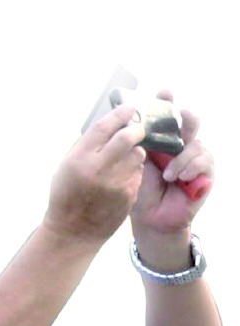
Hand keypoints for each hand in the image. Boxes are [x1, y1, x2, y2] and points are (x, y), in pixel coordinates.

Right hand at [44, 104, 145, 243]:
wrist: (73, 233)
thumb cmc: (66, 198)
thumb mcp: (66, 168)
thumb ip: (85, 147)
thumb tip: (109, 125)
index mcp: (79, 160)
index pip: (104, 128)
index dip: (119, 114)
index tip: (129, 108)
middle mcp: (99, 170)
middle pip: (127, 138)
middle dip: (135, 129)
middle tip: (137, 128)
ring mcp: (116, 184)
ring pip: (137, 155)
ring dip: (135, 151)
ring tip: (126, 157)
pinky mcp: (128, 196)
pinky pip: (137, 173)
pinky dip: (134, 170)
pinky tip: (123, 177)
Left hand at [131, 91, 213, 235]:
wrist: (152, 219)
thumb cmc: (143, 192)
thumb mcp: (138, 166)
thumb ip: (139, 145)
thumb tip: (130, 122)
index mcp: (163, 141)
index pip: (167, 116)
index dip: (167, 103)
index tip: (165, 93)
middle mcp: (181, 145)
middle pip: (189, 122)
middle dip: (186, 118)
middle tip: (182, 115)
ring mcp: (195, 157)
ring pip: (195, 144)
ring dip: (181, 159)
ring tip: (168, 176)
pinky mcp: (206, 172)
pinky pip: (204, 160)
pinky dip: (190, 168)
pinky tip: (180, 178)